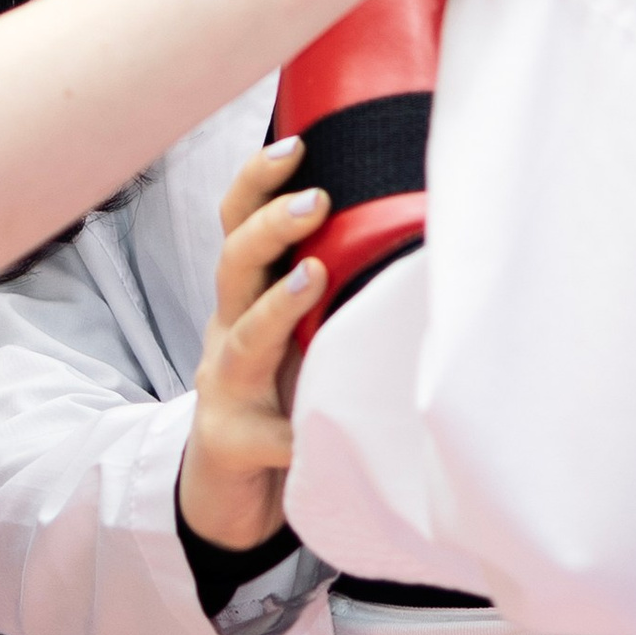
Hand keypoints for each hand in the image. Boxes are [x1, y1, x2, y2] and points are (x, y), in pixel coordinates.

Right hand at [176, 140, 327, 549]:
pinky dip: (291, 433)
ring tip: (314, 276)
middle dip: (269, 227)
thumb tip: (412, 226)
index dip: (258, 182)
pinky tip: (314, 431)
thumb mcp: (302, 332)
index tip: (297, 144)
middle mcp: (228, 332)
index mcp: (246, 298)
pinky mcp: (230, 442)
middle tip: (316, 199)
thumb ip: (335, 287)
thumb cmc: (276, 397)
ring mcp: (223, 388)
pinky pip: (265, 436)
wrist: (229, 489)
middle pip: (232, 265)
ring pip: (241, 338)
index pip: (239, 224)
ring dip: (275, 305)